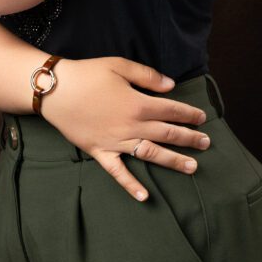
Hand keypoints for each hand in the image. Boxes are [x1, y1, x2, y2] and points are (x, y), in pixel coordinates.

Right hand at [40, 57, 211, 200]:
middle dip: (189, 139)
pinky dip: (131, 185)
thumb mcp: (119, 65)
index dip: (189, 114)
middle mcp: (131, 126)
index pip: (172, 110)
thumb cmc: (88, 74)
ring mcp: (116, 142)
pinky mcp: (100, 152)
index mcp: (138, 104)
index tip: (202, 118)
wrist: (55, 90)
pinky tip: (145, 196)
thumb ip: (147, 75)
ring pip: (151, 154)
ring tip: (192, 167)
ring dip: (173, 161)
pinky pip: (118, 172)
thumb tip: (171, 86)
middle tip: (206, 144)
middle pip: (167, 133)